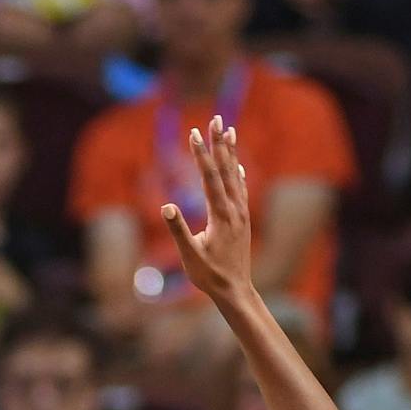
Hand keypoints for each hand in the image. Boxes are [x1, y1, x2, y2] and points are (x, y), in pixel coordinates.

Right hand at [161, 117, 252, 303]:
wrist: (236, 290)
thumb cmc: (209, 276)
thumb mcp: (190, 256)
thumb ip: (179, 230)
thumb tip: (167, 206)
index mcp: (221, 215)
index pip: (210, 177)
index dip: (201, 154)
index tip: (194, 133)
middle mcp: (235, 209)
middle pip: (226, 169)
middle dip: (219, 143)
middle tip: (216, 119)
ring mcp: (241, 213)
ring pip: (235, 175)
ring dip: (231, 152)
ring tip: (230, 130)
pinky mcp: (243, 220)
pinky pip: (241, 189)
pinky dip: (238, 173)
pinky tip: (238, 166)